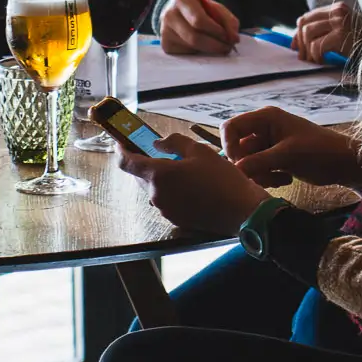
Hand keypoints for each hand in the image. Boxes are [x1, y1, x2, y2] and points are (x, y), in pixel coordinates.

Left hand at [117, 131, 267, 234]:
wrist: (240, 211)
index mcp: (158, 175)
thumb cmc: (221, 179)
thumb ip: (174, 143)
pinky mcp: (175, 219)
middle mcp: (156, 195)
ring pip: (155, 188)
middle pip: (141, 176)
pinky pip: (166, 200)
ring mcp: (165, 209)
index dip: (121, 150)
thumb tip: (157, 144)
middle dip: (148, 162)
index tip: (121, 141)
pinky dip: (173, 190)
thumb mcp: (200, 151)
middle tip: (164, 152)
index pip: (127, 163)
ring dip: (163, 177)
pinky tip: (192, 185)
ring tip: (186, 169)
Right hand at [160, 0, 239, 54]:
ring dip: (210, 49)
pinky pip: (187, 53)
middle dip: (215, 44)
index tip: (230, 37)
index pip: (199, 20)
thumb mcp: (215, 8)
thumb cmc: (200, 10)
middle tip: (228, 47)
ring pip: (192, 47)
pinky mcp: (166, 45)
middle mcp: (169, 15)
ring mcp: (165, 31)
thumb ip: (228, 20)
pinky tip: (204, 46)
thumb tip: (234, 38)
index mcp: (182, 0)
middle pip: (194, 37)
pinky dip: (200, 51)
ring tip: (221, 46)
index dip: (216, 31)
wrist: (179, 12)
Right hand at [223, 107, 361, 188]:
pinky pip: (258, 169)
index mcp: (265, 118)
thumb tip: (233, 171)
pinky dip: (267, 177)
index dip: (229, 146)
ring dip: (259, 174)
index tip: (238, 165)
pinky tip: (285, 179)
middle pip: (238, 148)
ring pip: (247, 162)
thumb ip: (257, 162)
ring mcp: (269, 144)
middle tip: (263, 176)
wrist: (342, 164)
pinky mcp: (275, 158)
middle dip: (248, 166)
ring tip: (278, 178)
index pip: (230, 127)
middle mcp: (264, 128)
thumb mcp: (286, 155)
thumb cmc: (318, 151)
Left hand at [293, 2, 361, 63]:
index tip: (296, 47)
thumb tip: (295, 42)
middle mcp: (337, 11)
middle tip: (304, 58)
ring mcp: (340, 22)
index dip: (297, 33)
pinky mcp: (341, 35)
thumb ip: (323, 30)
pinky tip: (324, 61)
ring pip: (308, 34)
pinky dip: (317, 57)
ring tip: (315, 60)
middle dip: (300, 43)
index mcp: (337, 8)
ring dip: (308, 51)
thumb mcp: (342, 30)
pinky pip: (317, 46)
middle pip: (304, 24)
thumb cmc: (361, 43)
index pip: (307, 17)